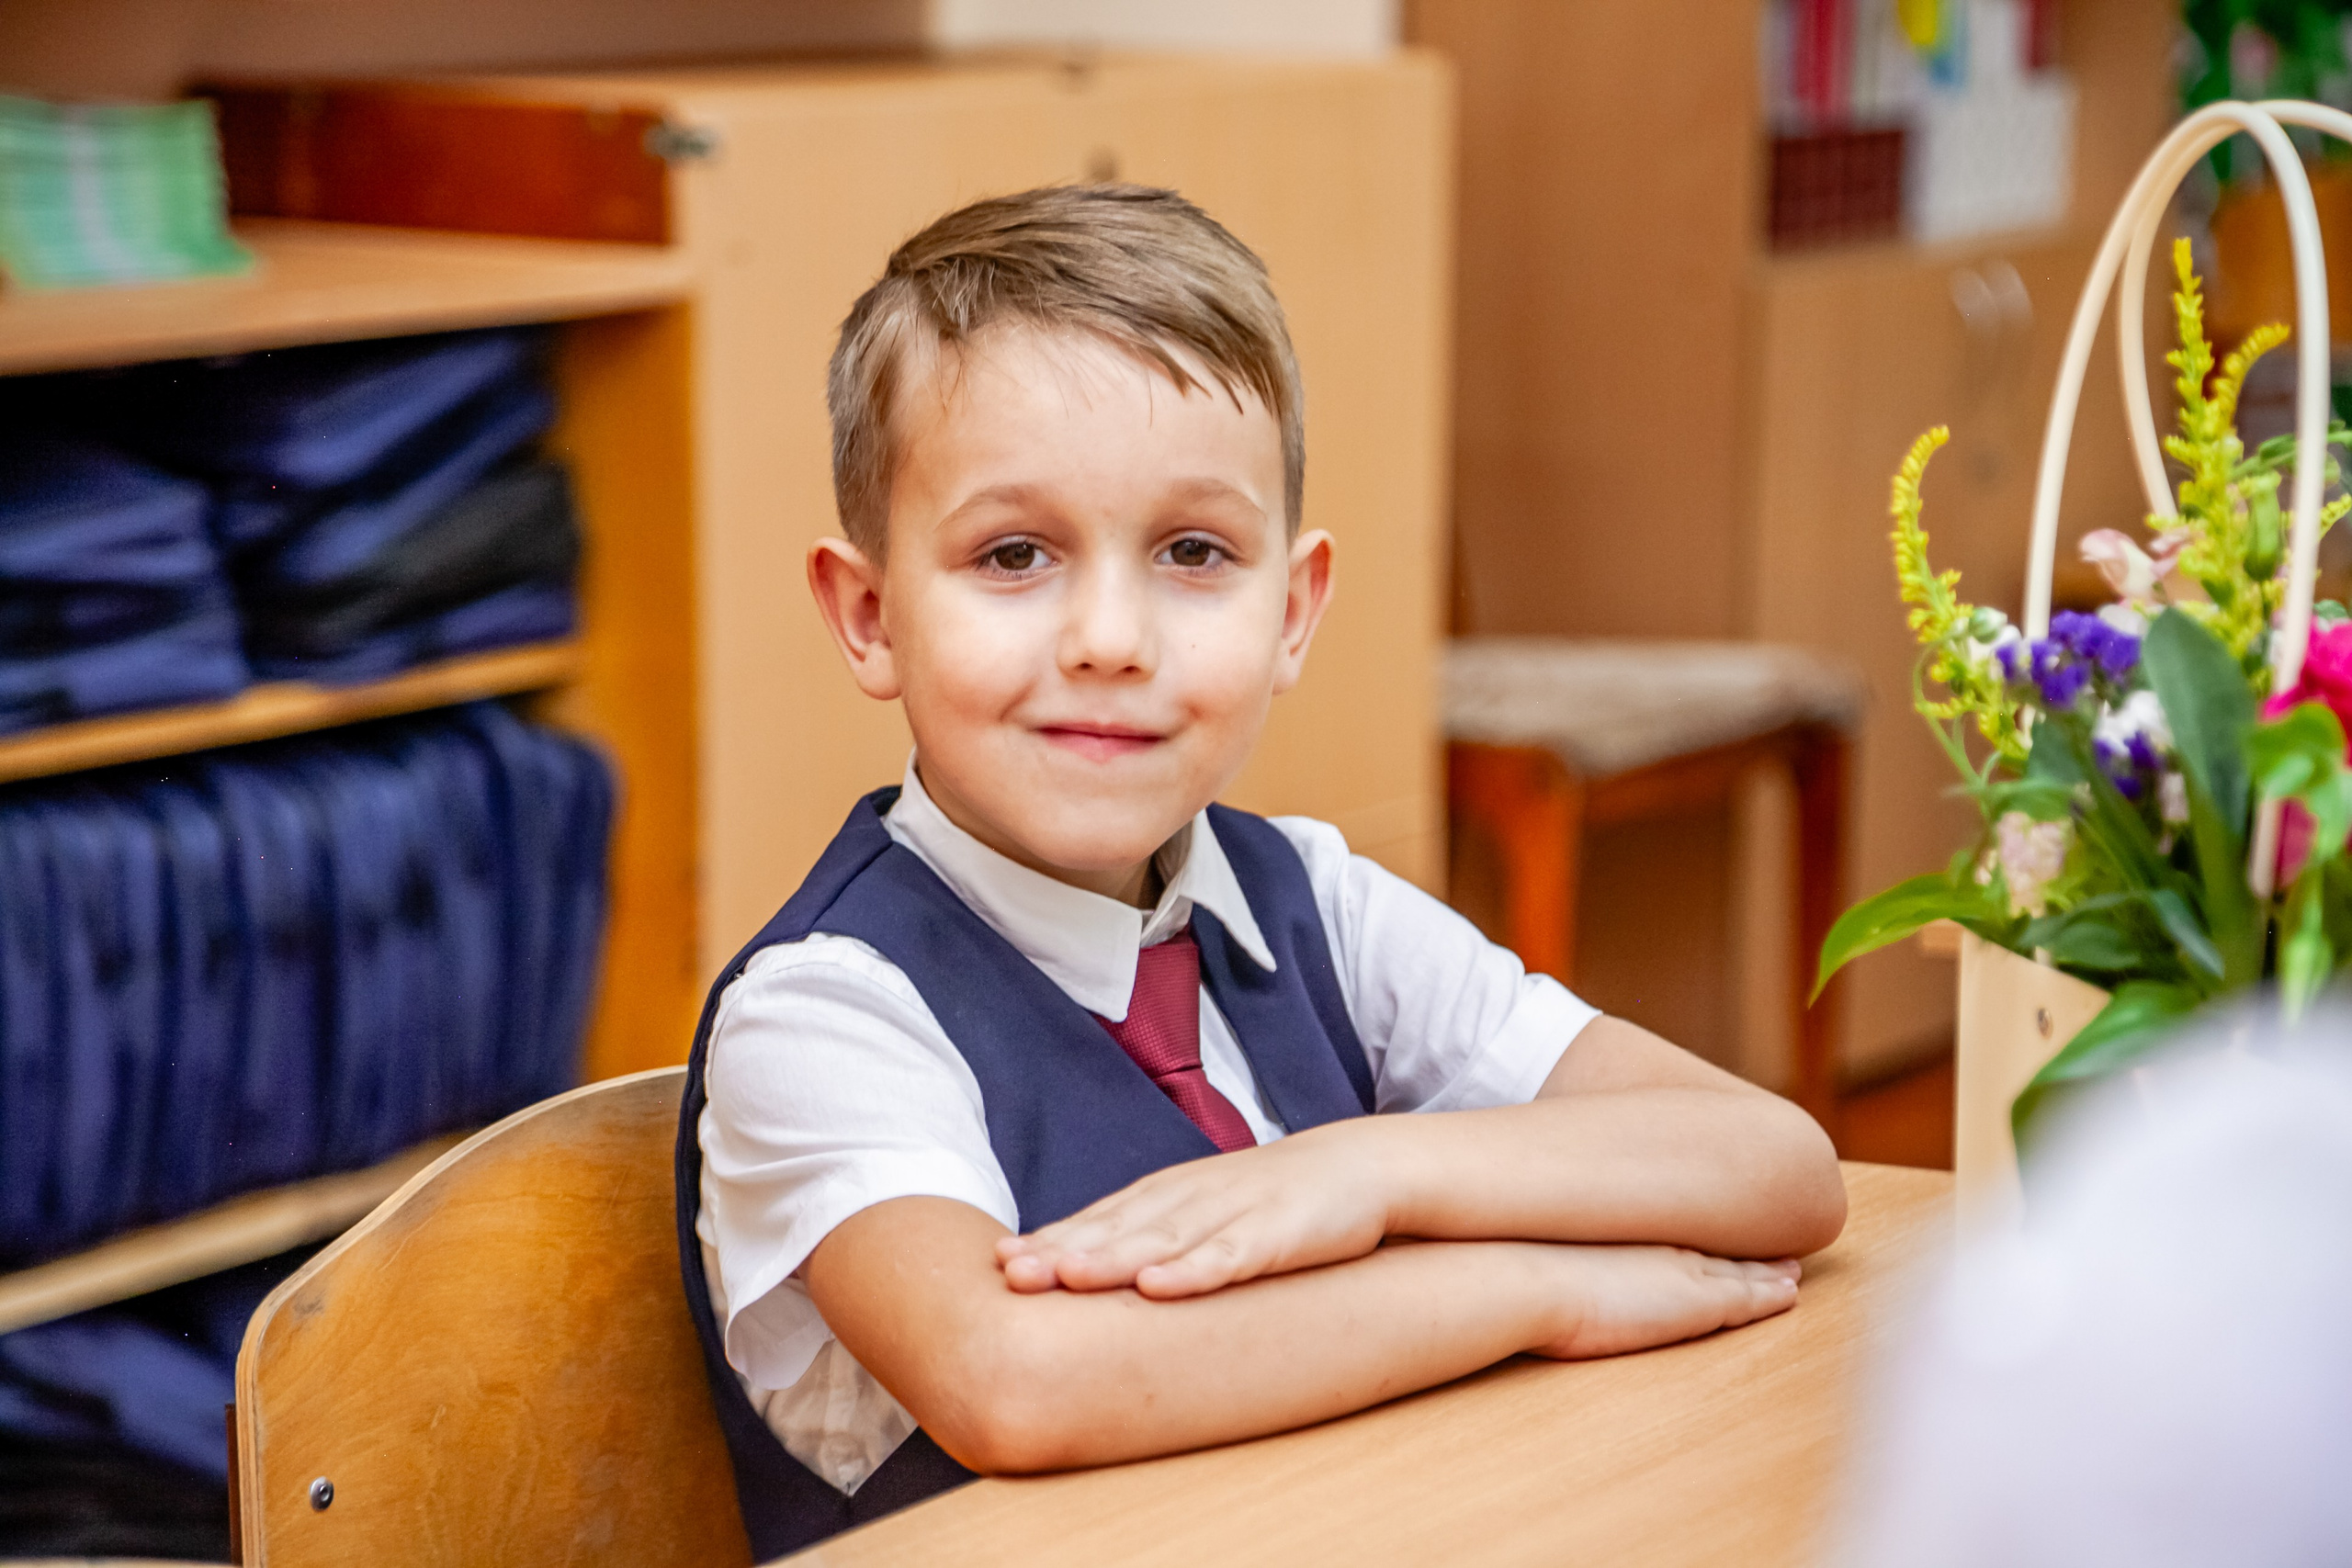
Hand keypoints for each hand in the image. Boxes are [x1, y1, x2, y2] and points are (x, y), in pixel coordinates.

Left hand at [996, 1123, 1391, 1297]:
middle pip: (1118, 1228)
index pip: (1100, 1219)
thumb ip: (1152, 1235)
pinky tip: (1161, 1288)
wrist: (1360, 1165)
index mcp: (1170, 1196)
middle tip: (1011, 1271)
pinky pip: (1231, 1257)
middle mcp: (1191, 1199)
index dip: (1050, 1240)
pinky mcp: (1277, 1234)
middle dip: (1063, 1251)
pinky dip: (1194, 1271)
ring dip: (1112, 1259)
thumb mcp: (1206, 1212)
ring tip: (1065, 1278)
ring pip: (1163, 1240)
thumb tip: (1085, 1271)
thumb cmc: (1272, 1198)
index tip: (997, 1262)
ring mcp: (1233, 1214)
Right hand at [1530, 1245, 1801, 1358]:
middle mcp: (1663, 1248)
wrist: (1529, 1278)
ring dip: (1771, 1273)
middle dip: (1750, 1253)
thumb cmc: (1519, 1269)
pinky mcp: (1698, 1304)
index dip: (1707, 1241)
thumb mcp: (1544, 1253)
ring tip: (1793, 1273)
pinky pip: (1749, 1299)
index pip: (1680, 1240)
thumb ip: (1559, 1255)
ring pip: (1742, 1273)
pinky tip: (1790, 1294)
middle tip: (1777, 1250)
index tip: (1723, 1238)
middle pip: (1718, 1251)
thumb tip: (1540, 1262)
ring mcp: (1684, 1274)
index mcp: (1630, 1239)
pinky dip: (1772, 1295)